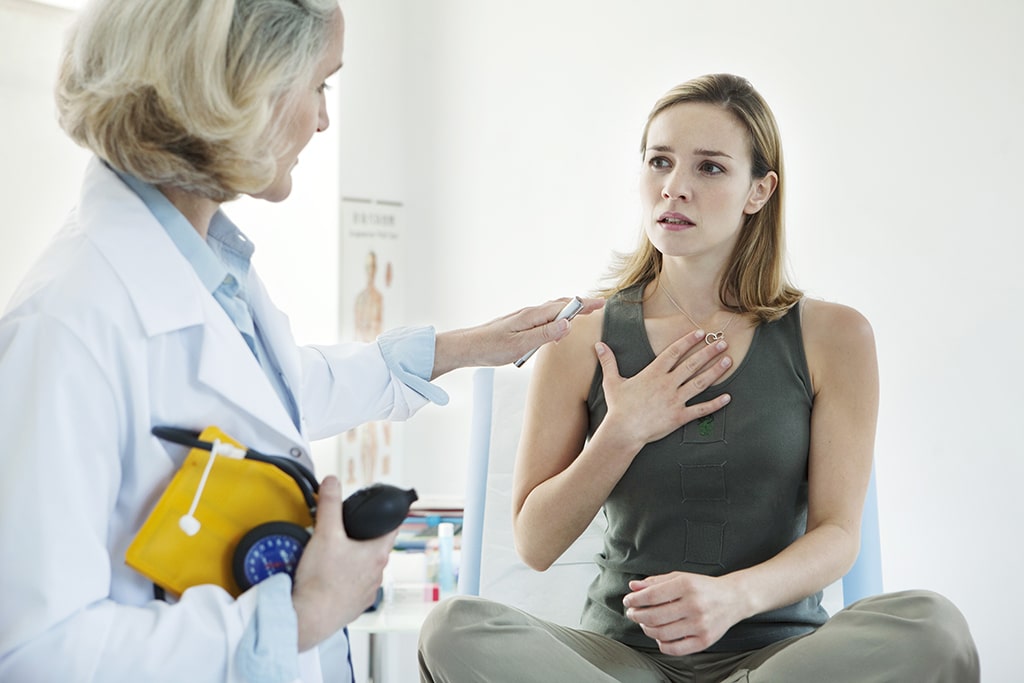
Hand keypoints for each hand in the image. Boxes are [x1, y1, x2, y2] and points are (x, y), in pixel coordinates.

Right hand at [291, 476, 395, 650]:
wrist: (309, 617)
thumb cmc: (321, 580)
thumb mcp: (325, 533)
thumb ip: (330, 504)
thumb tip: (332, 482)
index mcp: (377, 553)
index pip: (393, 526)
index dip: (388, 514)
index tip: (385, 509)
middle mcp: (378, 574)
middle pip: (376, 546)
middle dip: (363, 536)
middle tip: (346, 530)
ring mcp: (368, 592)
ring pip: (365, 568)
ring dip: (354, 559)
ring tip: (334, 554)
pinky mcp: (355, 606)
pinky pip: (355, 587)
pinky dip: (345, 579)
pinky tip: (330, 577)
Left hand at [431, 297, 603, 377]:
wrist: (467, 347)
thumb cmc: (490, 347)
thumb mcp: (520, 345)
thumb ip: (545, 335)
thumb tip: (568, 325)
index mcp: (532, 316)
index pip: (564, 307)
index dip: (584, 305)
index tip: (601, 304)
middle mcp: (529, 314)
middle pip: (560, 305)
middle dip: (580, 305)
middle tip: (598, 306)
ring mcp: (524, 318)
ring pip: (552, 311)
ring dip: (569, 310)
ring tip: (583, 313)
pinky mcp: (519, 325)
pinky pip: (544, 318)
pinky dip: (557, 318)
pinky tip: (557, 327)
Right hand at [595, 329, 732, 448]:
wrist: (623, 431)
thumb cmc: (618, 407)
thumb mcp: (612, 382)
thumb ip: (608, 362)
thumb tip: (599, 345)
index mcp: (653, 373)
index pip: (674, 352)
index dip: (688, 341)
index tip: (700, 333)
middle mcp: (667, 384)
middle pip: (692, 364)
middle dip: (709, 352)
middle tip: (723, 343)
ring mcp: (675, 400)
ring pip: (700, 383)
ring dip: (716, 371)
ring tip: (728, 361)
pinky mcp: (679, 417)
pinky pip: (701, 409)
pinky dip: (715, 404)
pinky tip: (727, 397)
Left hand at [623, 572, 744, 654]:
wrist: (733, 598)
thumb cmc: (704, 587)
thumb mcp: (680, 577)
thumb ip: (656, 581)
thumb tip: (633, 586)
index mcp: (686, 586)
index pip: (651, 596)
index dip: (635, 599)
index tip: (628, 601)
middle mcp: (694, 605)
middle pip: (654, 617)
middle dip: (637, 615)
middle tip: (633, 613)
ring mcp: (700, 625)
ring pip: (661, 634)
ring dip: (646, 629)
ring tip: (645, 623)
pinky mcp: (705, 641)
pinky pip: (675, 649)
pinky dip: (661, 644)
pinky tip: (660, 636)